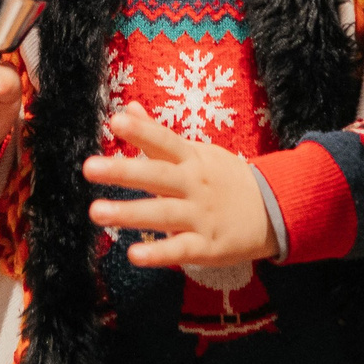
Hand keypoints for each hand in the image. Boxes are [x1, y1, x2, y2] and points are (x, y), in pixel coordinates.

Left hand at [82, 104, 274, 268]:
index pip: (164, 141)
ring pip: (163, 213)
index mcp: (193, 159)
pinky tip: (133, 254)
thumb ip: (157, 135)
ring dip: (129, 213)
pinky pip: (180, 250)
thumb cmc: (224, 179)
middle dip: (124, 172)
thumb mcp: (197, 152)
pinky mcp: (208, 246)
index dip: (141, 132)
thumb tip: (127, 109)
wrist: (274, 211)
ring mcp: (202, 216)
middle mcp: (195, 185)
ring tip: (96, 211)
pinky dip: (158, 253)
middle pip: (158, 176)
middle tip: (89, 168)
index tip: (114, 121)